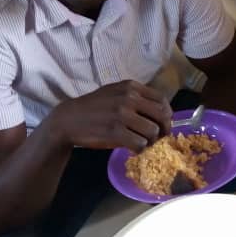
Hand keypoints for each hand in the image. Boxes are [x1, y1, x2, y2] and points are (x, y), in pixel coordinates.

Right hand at [49, 81, 171, 151]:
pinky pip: (140, 144)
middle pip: (162, 116)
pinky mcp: (115, 132)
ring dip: (149, 141)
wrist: (68, 120)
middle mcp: (129, 98)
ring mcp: (122, 115)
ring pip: (153, 132)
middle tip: (155, 138)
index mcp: (131, 87)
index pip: (162, 100)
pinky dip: (139, 149)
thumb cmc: (94, 108)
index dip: (167, 115)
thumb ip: (136, 97)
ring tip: (140, 142)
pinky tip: (131, 148)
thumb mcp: (115, 92)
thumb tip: (161, 111)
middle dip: (163, 130)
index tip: (162, 125)